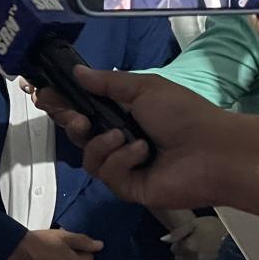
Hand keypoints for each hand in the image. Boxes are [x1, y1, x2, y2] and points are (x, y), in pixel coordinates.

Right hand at [34, 69, 258, 211]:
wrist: (212, 150)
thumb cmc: (183, 114)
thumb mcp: (144, 88)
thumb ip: (107, 82)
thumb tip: (77, 71)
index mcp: (124, 114)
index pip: (84, 109)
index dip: (63, 104)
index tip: (45, 95)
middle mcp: (120, 140)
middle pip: (79, 135)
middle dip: (72, 123)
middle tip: (76, 118)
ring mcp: (123, 166)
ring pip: (89, 156)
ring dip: (102, 144)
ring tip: (122, 137)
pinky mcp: (128, 188)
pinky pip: (107, 173)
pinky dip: (121, 160)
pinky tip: (142, 153)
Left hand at [165, 216, 225, 259]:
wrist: (238, 238)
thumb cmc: (217, 228)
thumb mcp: (196, 223)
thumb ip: (178, 231)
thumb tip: (163, 240)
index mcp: (188, 245)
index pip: (174, 249)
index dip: (178, 244)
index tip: (185, 241)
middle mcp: (194, 259)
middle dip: (182, 255)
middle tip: (190, 249)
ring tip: (194, 259)